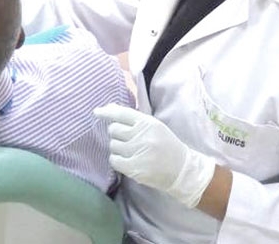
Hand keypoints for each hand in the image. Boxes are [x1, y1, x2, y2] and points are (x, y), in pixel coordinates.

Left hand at [94, 103, 214, 207]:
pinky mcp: (133, 168)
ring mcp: (137, 152)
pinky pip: (114, 160)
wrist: (181, 170)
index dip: (107, 112)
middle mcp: (141, 135)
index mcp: (148, 123)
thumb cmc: (166, 145)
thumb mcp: (154, 126)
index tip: (97, 112)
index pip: (121, 113)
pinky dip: (117, 160)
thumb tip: (109, 108)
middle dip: (116, 133)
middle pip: (113, 130)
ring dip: (118, 148)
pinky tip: (127, 160)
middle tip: (127, 139)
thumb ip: (133, 118)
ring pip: (113, 145)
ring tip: (131, 151)